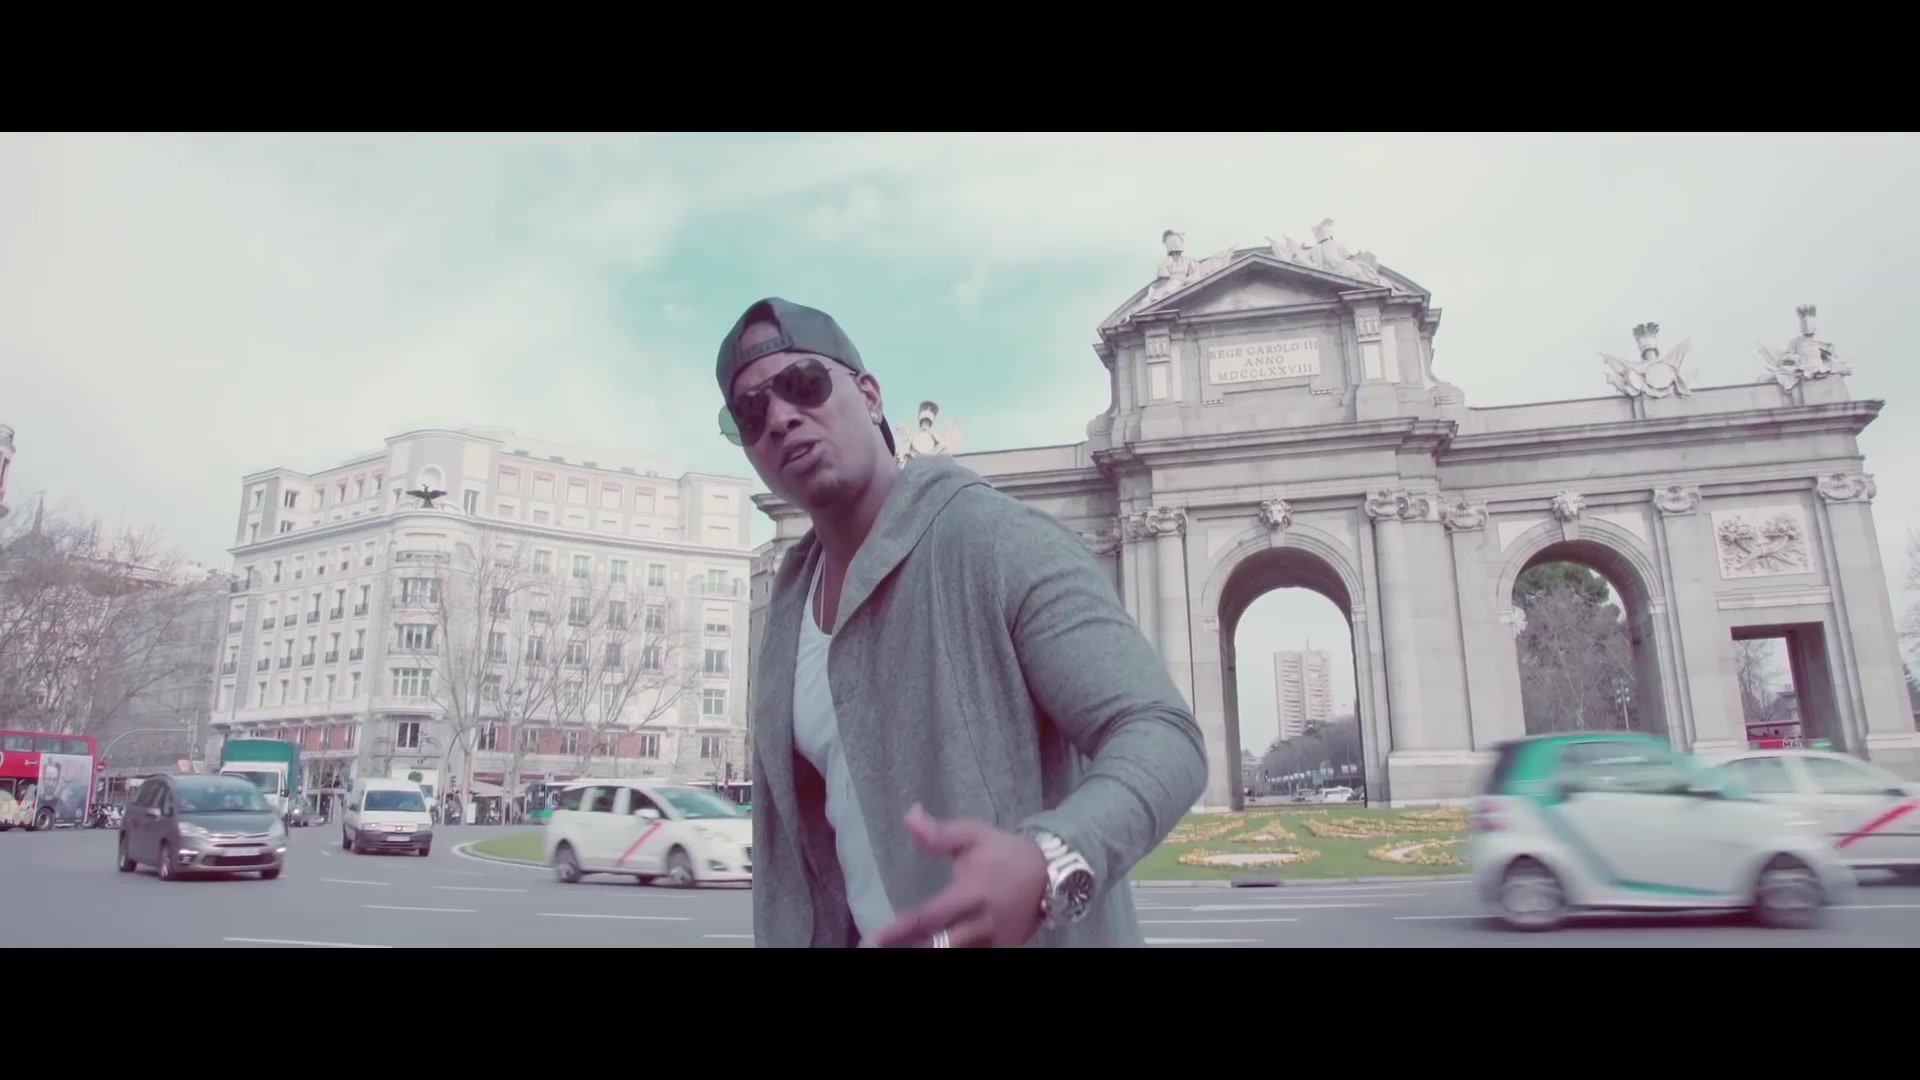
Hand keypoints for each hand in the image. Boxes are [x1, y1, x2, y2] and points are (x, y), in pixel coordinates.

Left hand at [866, 804, 1048, 947]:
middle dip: (910, 949)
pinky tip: (928, 949)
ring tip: (897, 952)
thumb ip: (939, 833)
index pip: (930, 916)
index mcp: (972, 894)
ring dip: (927, 952)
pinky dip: (952, 952)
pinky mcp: (1003, 948)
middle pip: (940, 945)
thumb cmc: (1005, 852)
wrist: (1051, 872)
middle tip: (879, 949)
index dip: (902, 929)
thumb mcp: (973, 835)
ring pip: (956, 953)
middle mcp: (982, 923)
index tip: (876, 936)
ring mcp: (994, 940)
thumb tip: (909, 815)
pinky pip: (975, 954)